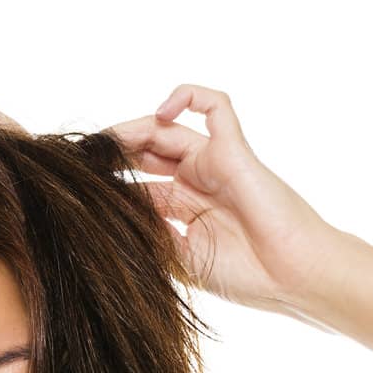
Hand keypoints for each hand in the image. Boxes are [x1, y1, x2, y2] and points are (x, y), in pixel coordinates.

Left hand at [105, 83, 347, 331]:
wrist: (293, 277)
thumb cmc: (246, 276)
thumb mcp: (180, 259)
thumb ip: (149, 232)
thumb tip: (109, 212)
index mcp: (183, 212)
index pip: (138, 184)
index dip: (110, 181)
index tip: (79, 184)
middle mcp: (196, 183)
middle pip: (147, 152)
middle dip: (116, 151)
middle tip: (86, 157)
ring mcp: (215, 163)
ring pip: (169, 128)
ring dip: (136, 127)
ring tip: (107, 140)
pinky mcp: (234, 149)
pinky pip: (216, 106)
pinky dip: (189, 95)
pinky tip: (163, 110)